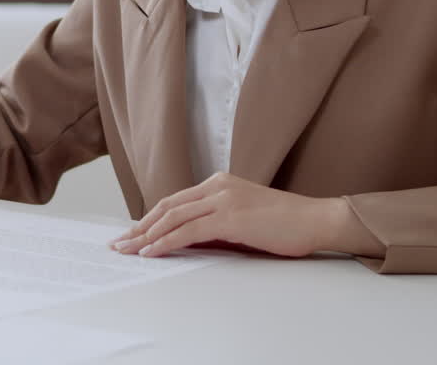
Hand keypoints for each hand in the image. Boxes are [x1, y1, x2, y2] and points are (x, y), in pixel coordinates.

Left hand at [108, 172, 350, 258]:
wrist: (316, 220)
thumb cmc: (285, 224)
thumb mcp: (244, 218)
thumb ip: (217, 222)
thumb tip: (188, 240)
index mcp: (220, 183)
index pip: (175, 200)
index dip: (150, 217)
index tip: (133, 233)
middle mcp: (218, 186)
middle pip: (167, 206)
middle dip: (140, 226)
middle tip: (120, 243)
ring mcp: (223, 199)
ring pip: (172, 217)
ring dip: (146, 235)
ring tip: (128, 250)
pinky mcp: (230, 217)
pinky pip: (188, 230)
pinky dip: (166, 241)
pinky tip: (152, 252)